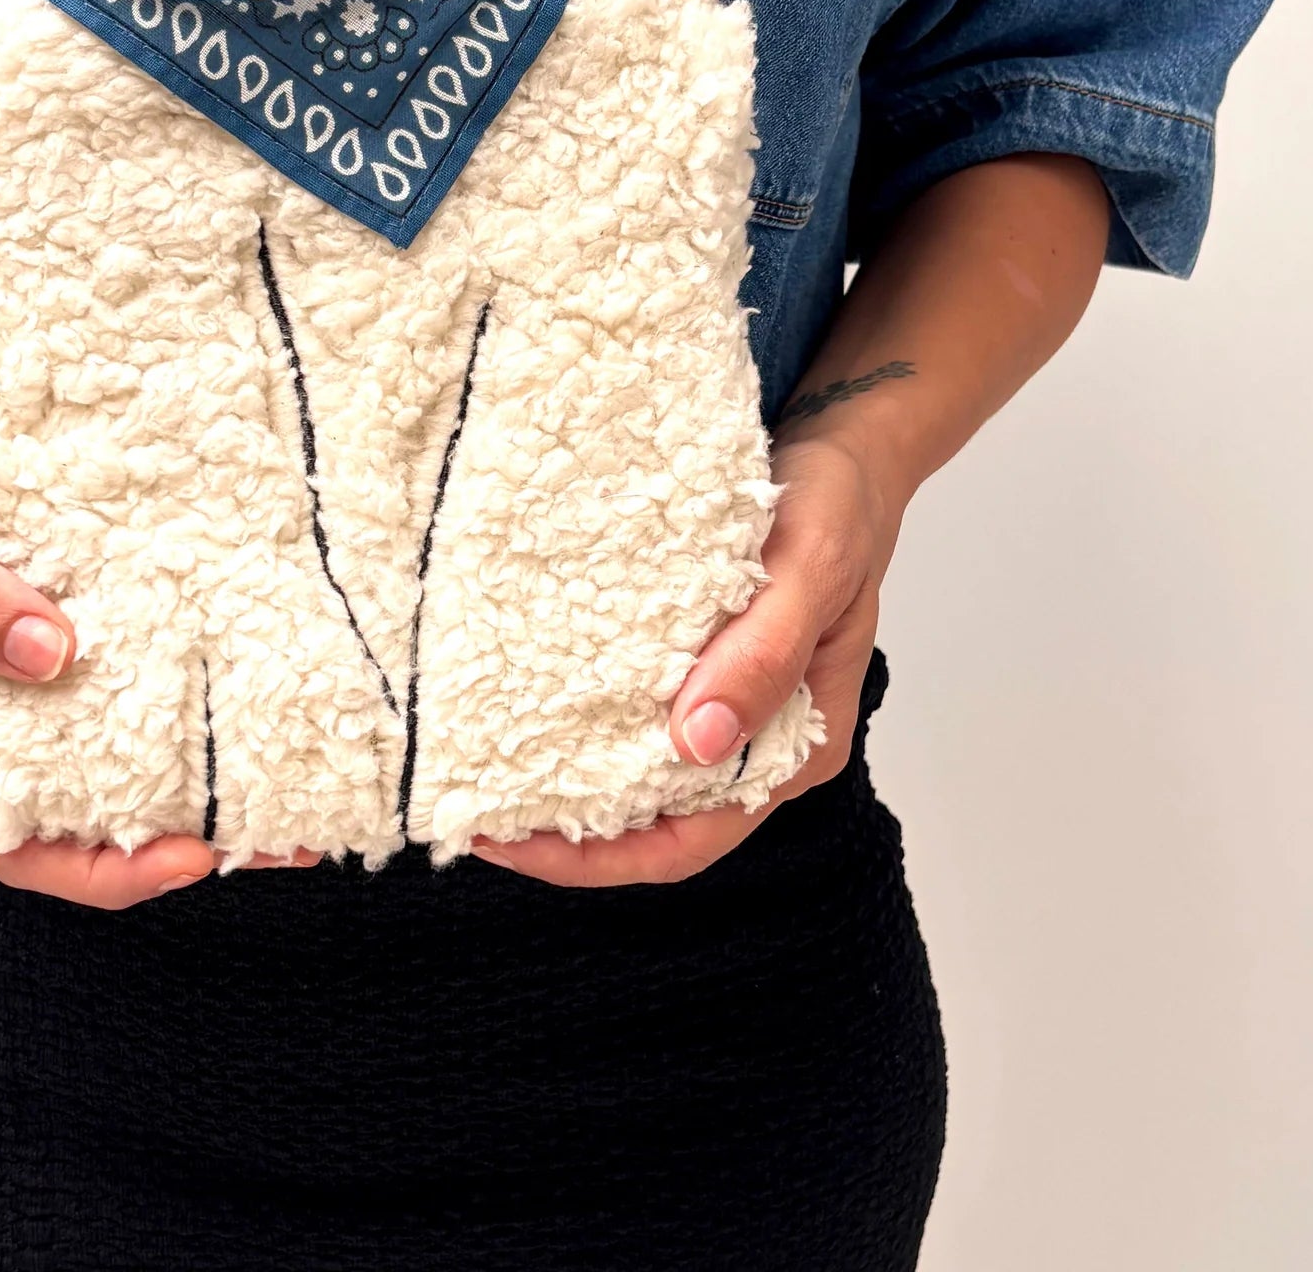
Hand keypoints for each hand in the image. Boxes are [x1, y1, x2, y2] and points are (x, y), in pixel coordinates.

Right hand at [0, 366, 313, 905]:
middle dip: (186, 828)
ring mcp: (43, 645)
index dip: (103, 870)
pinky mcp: (79, 591)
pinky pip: (142, 643)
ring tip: (298, 747)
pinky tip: (256, 643)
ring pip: (129, 731)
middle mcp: (0, 697)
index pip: (19, 840)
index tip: (189, 856)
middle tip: (289, 825)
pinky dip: (195, 660)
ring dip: (207, 751)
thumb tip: (53, 656)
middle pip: (93, 804)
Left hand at [469, 433, 900, 886]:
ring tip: (480, 767)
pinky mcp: (695, 656)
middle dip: (563, 831)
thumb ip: (762, 656)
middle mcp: (755, 739)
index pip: (689, 841)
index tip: (514, 841)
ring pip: (636, 768)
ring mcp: (723, 699)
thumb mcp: (810, 572)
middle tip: (469, 814)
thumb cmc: (838, 509)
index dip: (599, 859)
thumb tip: (695, 742)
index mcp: (795, 746)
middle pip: (652, 819)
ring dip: (564, 778)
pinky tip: (523, 697)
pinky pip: (631, 705)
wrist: (843, 453)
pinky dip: (578, 714)